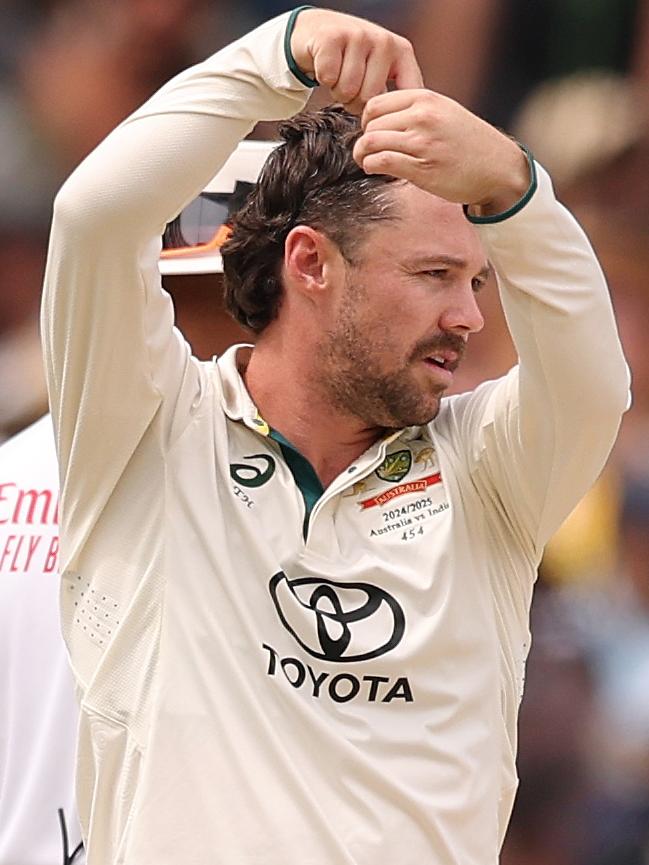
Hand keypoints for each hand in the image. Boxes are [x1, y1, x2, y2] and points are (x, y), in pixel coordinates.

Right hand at [289, 9, 422, 113]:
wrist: (320, 30)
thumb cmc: (352, 60)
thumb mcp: (380, 74)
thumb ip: (394, 96)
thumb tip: (401, 131)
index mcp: (402, 52)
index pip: (403, 97)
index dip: (386, 116)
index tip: (378, 121)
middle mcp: (384, 41)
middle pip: (369, 99)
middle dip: (354, 102)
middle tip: (351, 88)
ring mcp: (358, 36)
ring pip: (347, 90)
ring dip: (337, 91)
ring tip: (339, 76)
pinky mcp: (332, 37)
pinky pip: (328, 78)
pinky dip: (322, 78)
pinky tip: (327, 65)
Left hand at [353, 89, 529, 212]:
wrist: (498, 168)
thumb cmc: (470, 143)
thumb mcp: (445, 111)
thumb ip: (416, 109)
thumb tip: (380, 117)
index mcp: (426, 99)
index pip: (375, 103)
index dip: (367, 120)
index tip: (373, 132)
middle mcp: (423, 117)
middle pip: (370, 124)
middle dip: (364, 139)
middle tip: (369, 151)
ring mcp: (422, 143)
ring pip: (371, 142)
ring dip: (363, 155)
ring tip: (368, 161)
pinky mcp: (421, 168)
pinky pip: (381, 162)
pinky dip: (371, 166)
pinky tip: (376, 169)